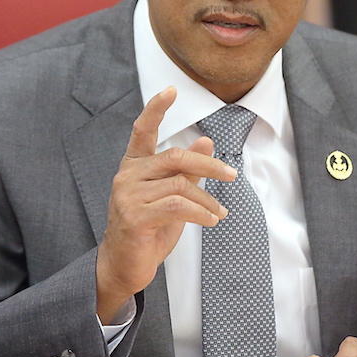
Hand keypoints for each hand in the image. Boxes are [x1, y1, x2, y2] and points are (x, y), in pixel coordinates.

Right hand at [96, 87, 234, 320]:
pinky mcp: (135, 217)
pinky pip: (177, 206)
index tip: (171, 90)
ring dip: (208, 200)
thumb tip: (205, 141)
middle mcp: (127, 176)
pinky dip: (200, 212)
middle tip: (232, 174)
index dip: (156, 109)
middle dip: (208, 165)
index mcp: (134, 166)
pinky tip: (211, 220)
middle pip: (174, 156)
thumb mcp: (171, 196)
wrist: (124, 266)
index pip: (142, 130)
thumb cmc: (148, 230)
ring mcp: (128, 196)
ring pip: (180, 184)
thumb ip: (186, 170)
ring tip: (220, 213)